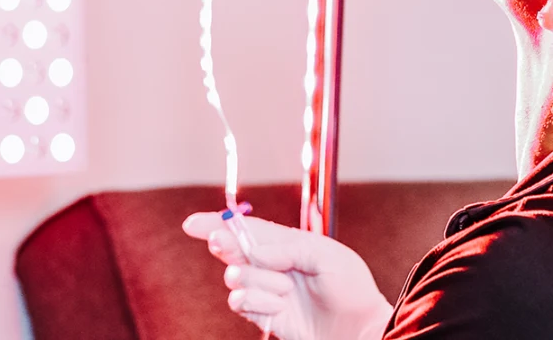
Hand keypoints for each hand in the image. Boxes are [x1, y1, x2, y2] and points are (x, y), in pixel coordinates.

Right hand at [183, 212, 392, 339]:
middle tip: (224, 246)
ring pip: (235, 277)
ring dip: (257, 280)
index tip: (192, 224)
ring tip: (285, 288)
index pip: (247, 228)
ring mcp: (267, 290)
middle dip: (225, 245)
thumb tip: (254, 250)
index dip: (218, 223)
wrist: (360, 330)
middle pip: (232, 249)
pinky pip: (240, 302)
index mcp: (288, 244)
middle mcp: (273, 265)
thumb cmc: (351, 288)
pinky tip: (277, 304)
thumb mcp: (328, 254)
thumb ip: (288, 246)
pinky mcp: (263, 315)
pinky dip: (256, 301)